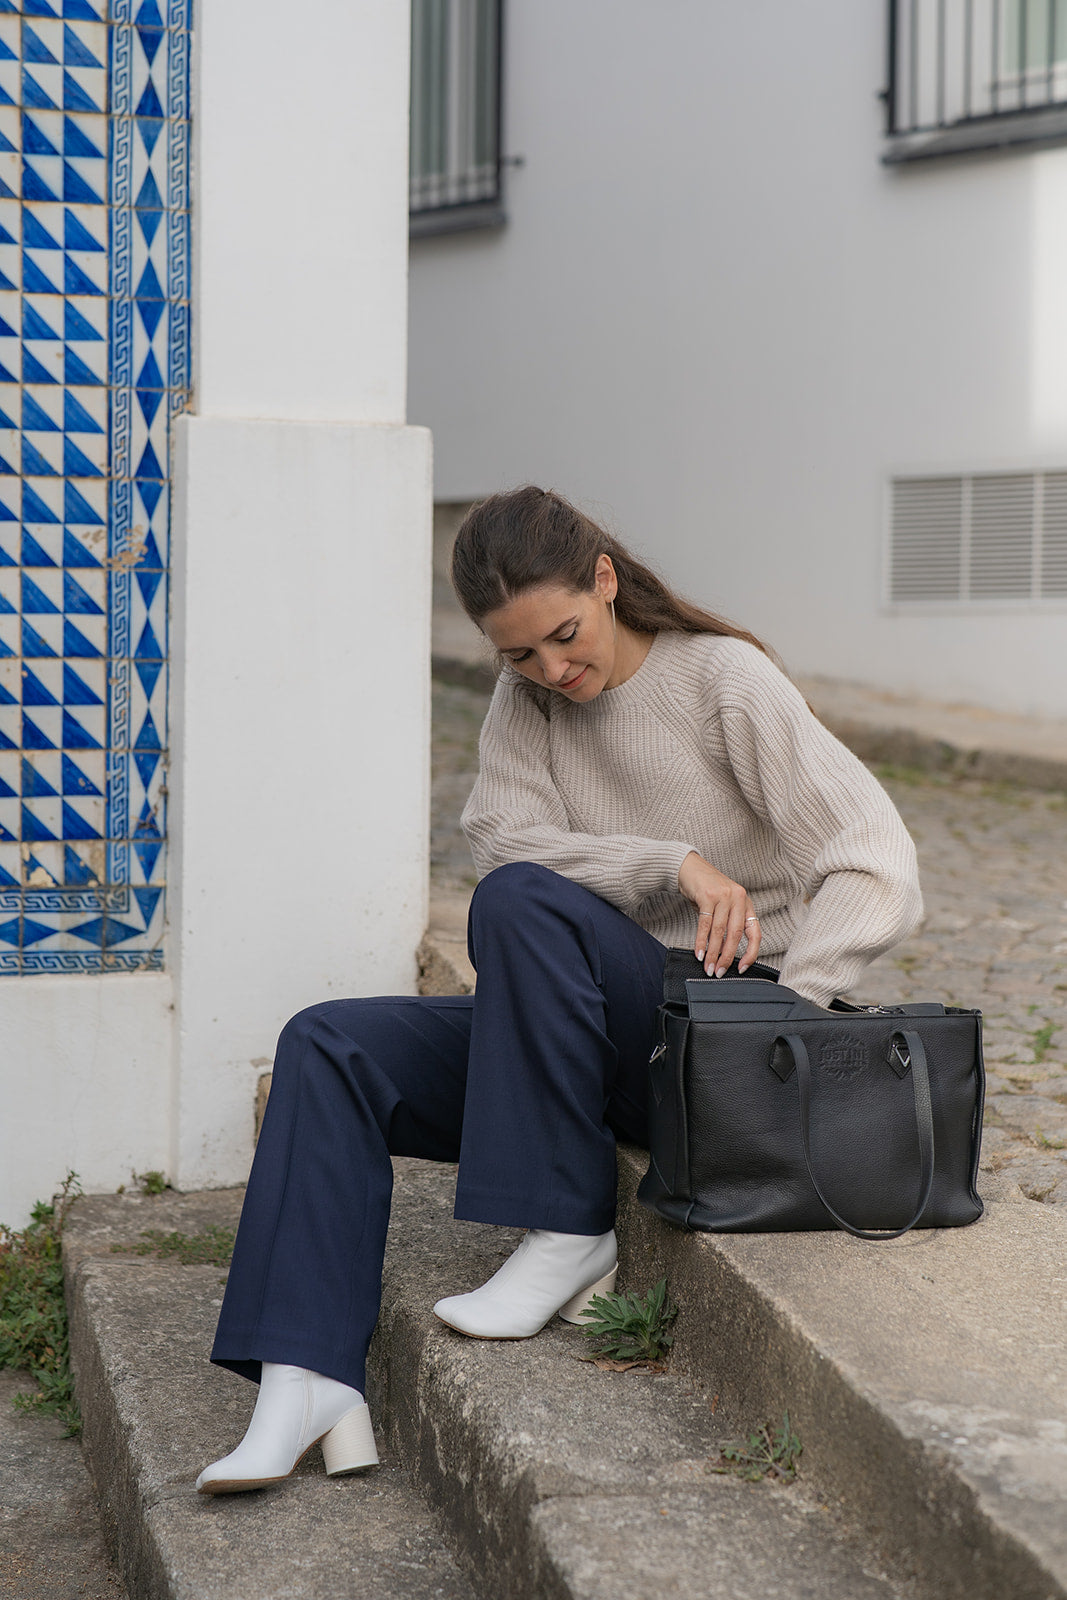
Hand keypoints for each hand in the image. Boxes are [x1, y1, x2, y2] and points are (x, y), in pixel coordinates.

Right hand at [677, 851, 761, 975]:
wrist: (689, 867)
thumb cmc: (706, 888)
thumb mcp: (723, 904)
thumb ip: (727, 923)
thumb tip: (724, 953)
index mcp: (745, 902)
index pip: (755, 932)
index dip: (751, 953)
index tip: (742, 968)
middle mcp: (738, 898)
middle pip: (735, 935)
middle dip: (727, 957)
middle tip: (719, 971)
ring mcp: (723, 896)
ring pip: (719, 932)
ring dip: (713, 953)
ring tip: (708, 966)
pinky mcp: (707, 896)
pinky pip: (705, 925)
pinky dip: (701, 941)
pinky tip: (698, 953)